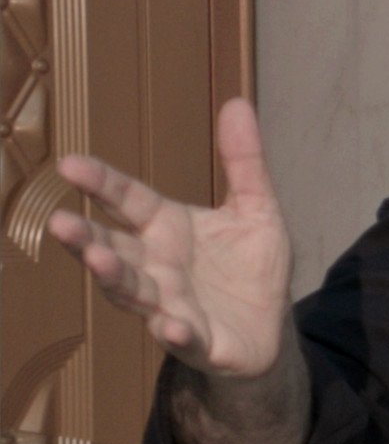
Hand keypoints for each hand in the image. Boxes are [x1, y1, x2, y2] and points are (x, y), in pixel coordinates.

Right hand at [48, 98, 290, 377]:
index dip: (101, 184)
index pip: (127, 201)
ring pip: (133, 292)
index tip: (69, 164)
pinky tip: (169, 324)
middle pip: (113, 250)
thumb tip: (239, 102)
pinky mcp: (199, 342)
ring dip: (115, 279)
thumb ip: (245, 162)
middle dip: (86, 239)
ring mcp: (171, 306)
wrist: (272, 328)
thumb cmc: (252, 267)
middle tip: (61, 223)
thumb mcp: (257, 208)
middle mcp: (157, 267)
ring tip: (99, 261)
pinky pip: (183, 337)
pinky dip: (175, 331)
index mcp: (166, 228)